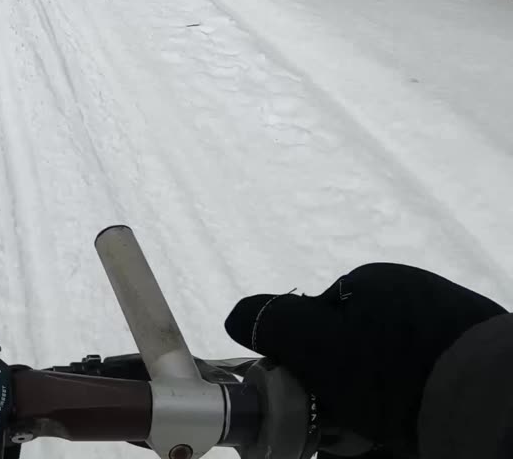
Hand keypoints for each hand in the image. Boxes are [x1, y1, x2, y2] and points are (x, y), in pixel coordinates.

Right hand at [225, 263, 503, 457]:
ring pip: (392, 383)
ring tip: (365, 449)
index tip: (302, 400)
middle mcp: (415, 302)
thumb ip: (272, 324)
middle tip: (332, 435)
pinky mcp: (476, 372)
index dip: (304, 360)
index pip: (321, 318)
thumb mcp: (315, 343)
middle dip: (337, 397)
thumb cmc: (393, 369)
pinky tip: (398, 448)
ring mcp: (451, 337)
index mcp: (376, 284)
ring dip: (369, 418)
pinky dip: (406, 426)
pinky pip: (425, 400)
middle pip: (357, 356)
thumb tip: (239, 315)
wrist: (490, 403)